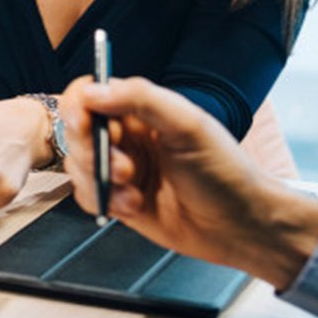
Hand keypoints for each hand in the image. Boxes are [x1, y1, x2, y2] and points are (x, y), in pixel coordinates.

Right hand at [58, 77, 317, 288]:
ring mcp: (121, 169)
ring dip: (100, 179)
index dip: (78, 106)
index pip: (91, 93)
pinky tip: (134, 206)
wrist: (241, 226)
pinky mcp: (119, 200)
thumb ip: (141, 99)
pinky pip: (87, 195)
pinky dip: (104, 201)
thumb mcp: (188, 126)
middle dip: (93, 151)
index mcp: (142, 109)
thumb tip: (93, 91)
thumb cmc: (224, 171)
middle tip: (124, 167)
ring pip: (77, 165)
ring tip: (134, 190)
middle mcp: (128, 135)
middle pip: (77, 131)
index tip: (84, 124)